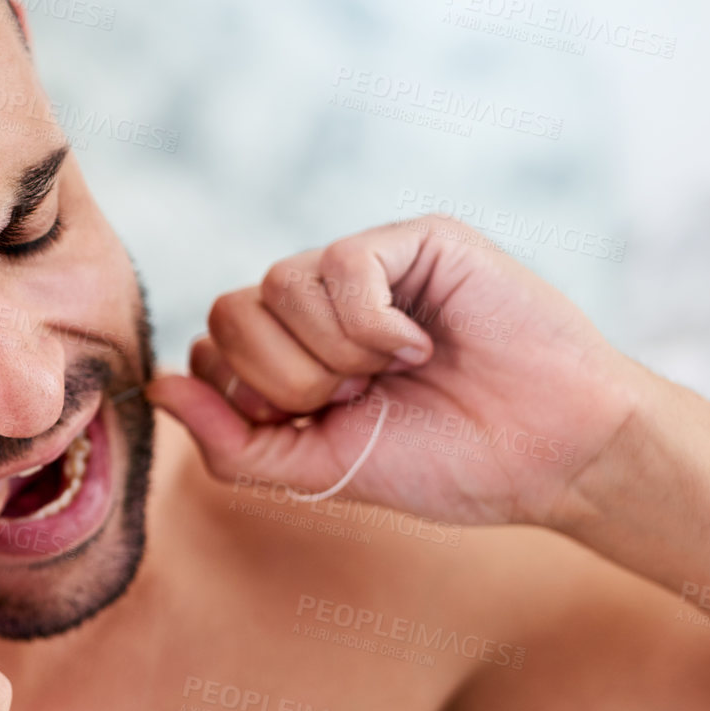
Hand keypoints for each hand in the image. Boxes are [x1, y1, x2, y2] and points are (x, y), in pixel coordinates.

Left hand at [147, 216, 642, 526]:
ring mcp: (366, 267)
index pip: (210, 346)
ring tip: (396, 371)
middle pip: (229, 312)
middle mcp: (320, 304)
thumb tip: (157, 389)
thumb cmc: (446, 463)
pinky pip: (341, 264)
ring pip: (278, 284)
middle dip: (286, 380)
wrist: (552, 455)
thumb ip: (231, 441)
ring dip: (333, 353)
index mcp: (292, 351)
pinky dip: (372, 323)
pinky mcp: (415, 240)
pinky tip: (420, 345)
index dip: (249, 396)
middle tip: (358, 399)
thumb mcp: (319, 470)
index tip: (316, 424)